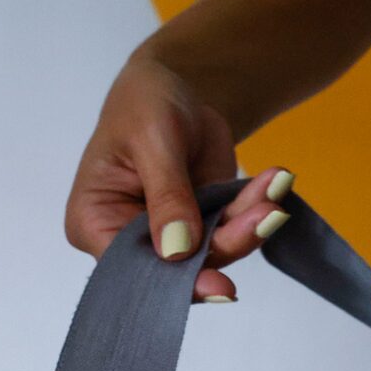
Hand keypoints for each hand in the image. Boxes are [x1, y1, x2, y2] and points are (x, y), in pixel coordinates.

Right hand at [64, 53, 291, 301]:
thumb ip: (166, 195)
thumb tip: (178, 250)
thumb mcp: (151, 140)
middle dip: (226, 244)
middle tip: (265, 218)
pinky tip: (275, 182)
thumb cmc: (142, 105)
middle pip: (179, 267)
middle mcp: (131, 239)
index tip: (219, 285)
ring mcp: (173, 233)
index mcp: (95, 223)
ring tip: (273, 191)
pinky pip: (234, 226)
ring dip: (249, 224)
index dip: (173, 283)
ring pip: (215, 249)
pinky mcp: (205, 220)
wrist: (173, 85)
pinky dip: (257, 207)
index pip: (131, 269)